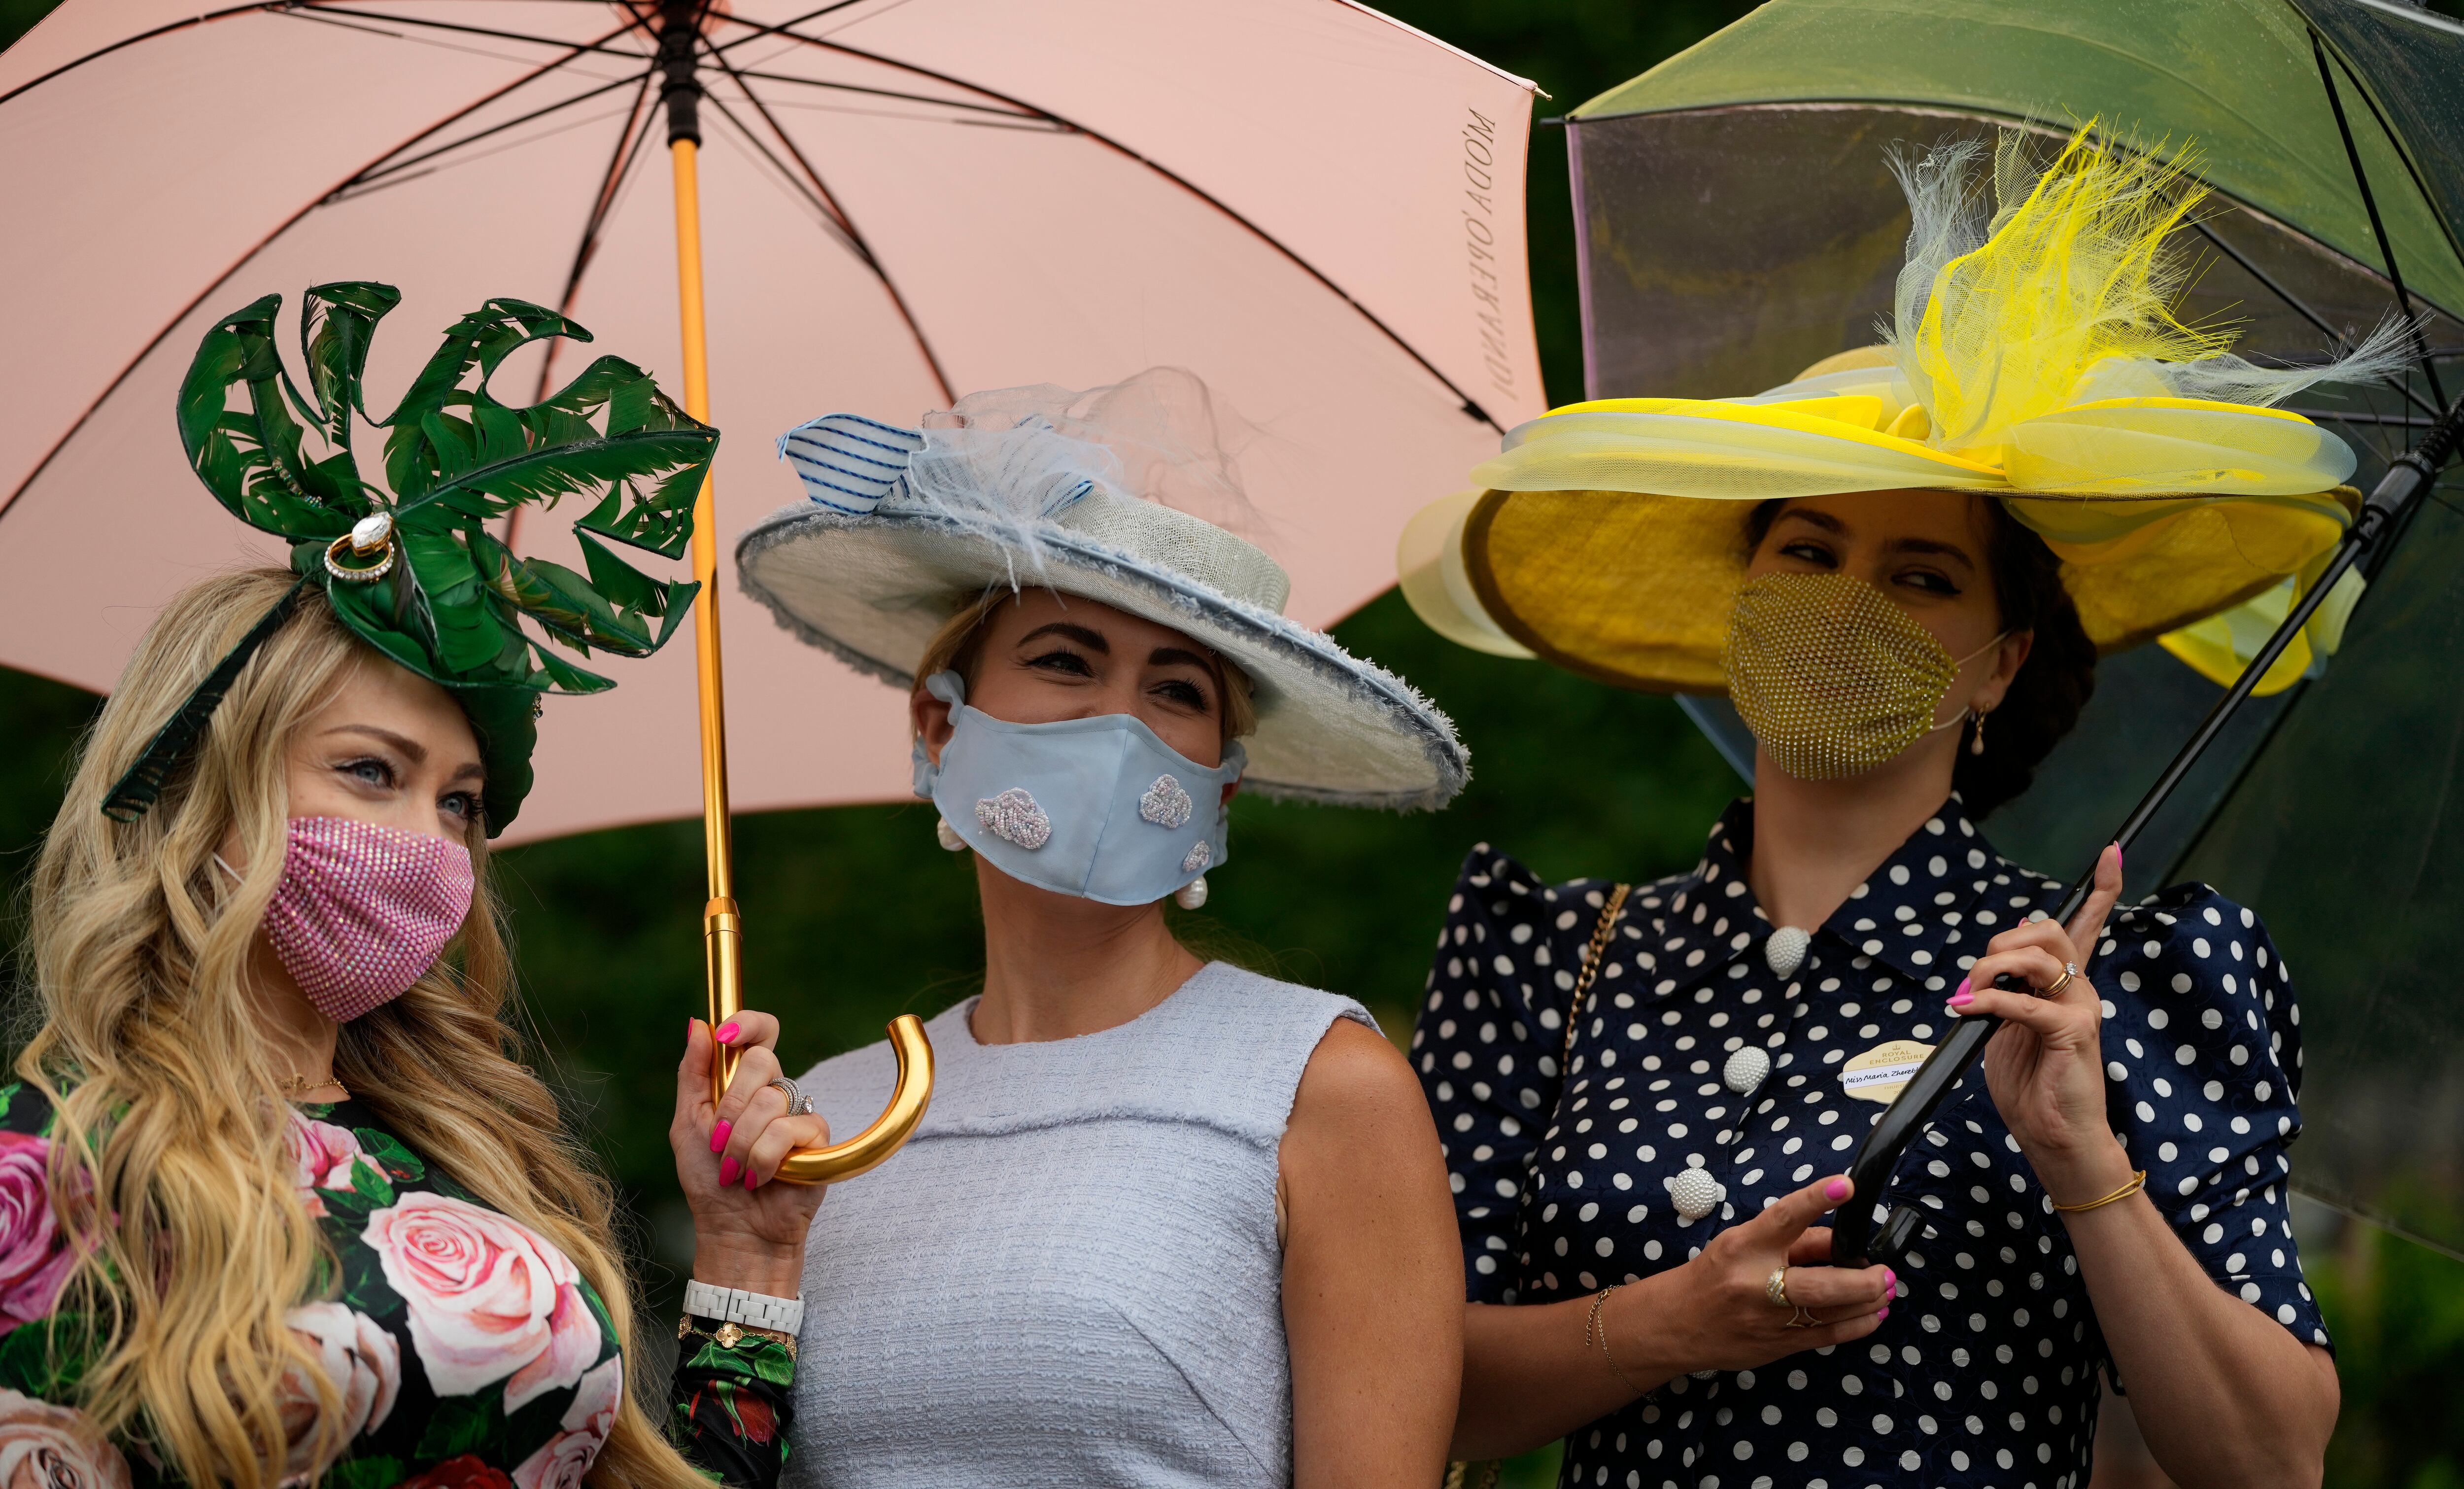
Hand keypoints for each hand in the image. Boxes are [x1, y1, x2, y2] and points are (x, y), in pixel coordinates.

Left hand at [670, 1012, 829, 1294]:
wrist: (733, 1231)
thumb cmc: (708, 1183)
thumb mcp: (686, 1125)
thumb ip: (693, 1075)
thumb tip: (699, 1025)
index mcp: (743, 1084)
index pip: (760, 1033)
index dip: (748, 1023)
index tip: (726, 1035)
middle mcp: (773, 1093)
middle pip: (762, 1060)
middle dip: (730, 1104)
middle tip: (718, 1140)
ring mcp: (797, 1114)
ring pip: (770, 1100)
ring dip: (741, 1142)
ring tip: (736, 1170)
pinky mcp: (817, 1139)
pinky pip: (788, 1130)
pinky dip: (763, 1159)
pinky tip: (761, 1178)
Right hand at [1614, 1175, 1892, 1375]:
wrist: (1677, 1324)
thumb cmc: (1714, 1274)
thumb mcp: (1742, 1243)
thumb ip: (1791, 1239)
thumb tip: (1840, 1240)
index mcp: (1744, 1247)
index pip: (1783, 1217)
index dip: (1815, 1199)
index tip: (1845, 1186)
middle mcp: (1756, 1284)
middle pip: (1819, 1284)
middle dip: (1862, 1280)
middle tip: (1885, 1271)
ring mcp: (1768, 1320)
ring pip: (1830, 1313)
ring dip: (1868, 1301)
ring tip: (1886, 1288)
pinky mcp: (1778, 1346)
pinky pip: (1828, 1336)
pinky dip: (1858, 1324)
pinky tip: (1874, 1313)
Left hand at [1950, 844, 2136, 1203]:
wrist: (2054, 1138)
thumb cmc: (2031, 1087)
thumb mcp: (2008, 1030)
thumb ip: (2006, 994)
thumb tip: (1992, 966)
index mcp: (2067, 987)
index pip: (2088, 928)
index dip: (2102, 890)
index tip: (2111, 853)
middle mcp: (2081, 991)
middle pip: (2048, 930)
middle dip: (2001, 942)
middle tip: (1978, 979)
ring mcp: (2081, 1010)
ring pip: (2037, 955)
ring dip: (1991, 968)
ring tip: (1970, 996)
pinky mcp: (2073, 1032)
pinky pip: (2023, 1002)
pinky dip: (1988, 1002)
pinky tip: (1967, 1011)